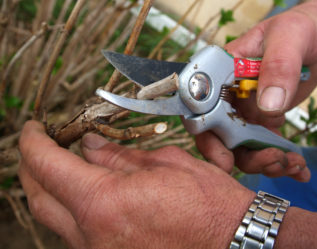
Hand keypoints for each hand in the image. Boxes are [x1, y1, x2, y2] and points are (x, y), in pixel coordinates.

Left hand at [19, 121, 254, 248]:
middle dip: (33, 165)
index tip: (34, 129)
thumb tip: (91, 145)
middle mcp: (93, 235)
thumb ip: (119, 155)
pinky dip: (73, 207)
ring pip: (55, 217)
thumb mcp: (165, 165)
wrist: (233, 242)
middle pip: (39, 196)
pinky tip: (89, 191)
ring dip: (53, 187)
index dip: (34, 142)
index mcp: (106, 203)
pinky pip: (76, 231)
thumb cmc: (208, 202)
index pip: (48, 166)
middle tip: (42, 144)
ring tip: (65, 164)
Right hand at [196, 6, 316, 181]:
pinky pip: (267, 146)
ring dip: (267, 162)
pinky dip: (283, 162)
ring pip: (245, 147)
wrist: (316, 41)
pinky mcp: (264, 121)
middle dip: (245, 156)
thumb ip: (277, 67)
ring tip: (296, 163)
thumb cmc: (296, 30)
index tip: (224, 161)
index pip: (202, 109)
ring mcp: (246, 112)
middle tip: (275, 160)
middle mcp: (228, 97)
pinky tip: (301, 171)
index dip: (207, 137)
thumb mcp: (288, 39)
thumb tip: (267, 107)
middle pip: (222, 137)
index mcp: (221, 74)